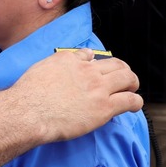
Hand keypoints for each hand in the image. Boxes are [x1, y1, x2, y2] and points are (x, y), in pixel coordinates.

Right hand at [8, 48, 141, 143]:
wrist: (30, 111)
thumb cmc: (29, 93)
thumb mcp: (40, 68)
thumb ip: (57, 62)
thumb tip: (73, 59)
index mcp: (69, 59)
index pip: (90, 55)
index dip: (96, 63)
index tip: (96, 70)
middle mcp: (87, 70)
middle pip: (116, 64)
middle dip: (122, 70)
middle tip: (123, 79)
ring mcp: (98, 88)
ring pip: (127, 78)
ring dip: (132, 83)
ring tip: (131, 90)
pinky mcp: (105, 107)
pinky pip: (130, 100)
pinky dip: (136, 102)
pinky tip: (134, 106)